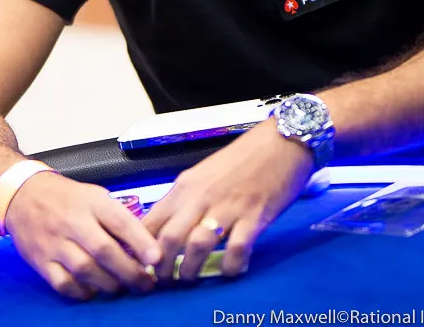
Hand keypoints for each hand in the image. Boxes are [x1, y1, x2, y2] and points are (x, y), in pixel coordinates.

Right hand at [5, 172, 161, 299]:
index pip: (120, 221)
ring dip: (110, 284)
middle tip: (145, 283)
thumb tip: (145, 248)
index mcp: (91, 201)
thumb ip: (118, 219)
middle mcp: (73, 221)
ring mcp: (55, 242)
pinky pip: (64, 284)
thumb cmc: (67, 198)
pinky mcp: (40, 260)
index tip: (156, 259)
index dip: (141, 242)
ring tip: (121, 287)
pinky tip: (93, 289)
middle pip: (104, 251)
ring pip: (86, 270)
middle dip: (130, 272)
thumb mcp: (95, 196)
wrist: (22, 195)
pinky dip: (83, 291)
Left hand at [143, 121, 313, 281]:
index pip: (151, 220)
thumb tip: (171, 228)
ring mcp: (227, 207)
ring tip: (191, 279)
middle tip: (166, 281)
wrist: (281, 141)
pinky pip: (236, 249)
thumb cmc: (243, 160)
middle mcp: (200, 197)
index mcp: (185, 187)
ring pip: (197, 246)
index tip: (144, 264)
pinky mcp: (254, 216)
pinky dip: (231, 266)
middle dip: (163, 267)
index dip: (142, 247)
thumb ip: (188, 201)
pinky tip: (231, 271)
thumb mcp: (204, 176)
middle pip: (169, 238)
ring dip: (191, 269)